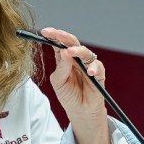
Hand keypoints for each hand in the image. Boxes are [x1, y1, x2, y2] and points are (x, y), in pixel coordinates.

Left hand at [40, 27, 112, 143]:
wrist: (80, 111)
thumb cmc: (68, 96)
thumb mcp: (58, 82)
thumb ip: (61, 67)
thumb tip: (63, 51)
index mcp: (65, 59)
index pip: (59, 44)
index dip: (53, 36)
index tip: (44, 31)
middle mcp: (77, 60)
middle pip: (73, 43)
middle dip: (64, 37)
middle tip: (56, 34)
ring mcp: (88, 66)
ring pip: (86, 52)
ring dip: (78, 51)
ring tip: (70, 52)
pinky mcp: (99, 75)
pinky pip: (98, 67)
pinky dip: (94, 68)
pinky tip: (89, 71)